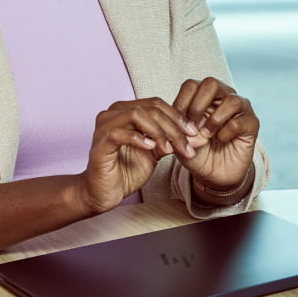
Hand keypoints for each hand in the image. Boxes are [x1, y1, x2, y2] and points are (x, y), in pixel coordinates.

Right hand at [79, 97, 201, 213]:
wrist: (107, 192)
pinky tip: (151, 148)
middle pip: (150, 108)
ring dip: (158, 132)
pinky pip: (119, 133)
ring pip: (136, 115)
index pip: (157, 104)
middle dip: (173, 127)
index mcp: (126, 110)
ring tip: (169, 149)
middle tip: (186, 144)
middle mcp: (113, 113)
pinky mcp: (99, 143)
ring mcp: (104, 126)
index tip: (194, 133)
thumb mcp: (156, 151)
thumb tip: (198, 135)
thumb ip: (171, 139)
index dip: (178, 117)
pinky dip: (139, 138)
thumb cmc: (127, 169)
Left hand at [172, 77, 259, 197]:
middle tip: (192, 126)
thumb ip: (178, 130)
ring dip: (214, 120)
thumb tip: (183, 125)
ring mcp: (240, 108)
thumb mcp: (181, 141)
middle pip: (211, 84)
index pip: (191, 85)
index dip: (182, 103)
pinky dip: (226, 132)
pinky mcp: (252, 123)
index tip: (177, 123)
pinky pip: (240, 121)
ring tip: (207, 135)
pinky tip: (221, 140)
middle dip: (197, 106)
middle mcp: (223, 97)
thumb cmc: (197, 151)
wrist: (214, 173)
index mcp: (204, 96)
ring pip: (231, 100)